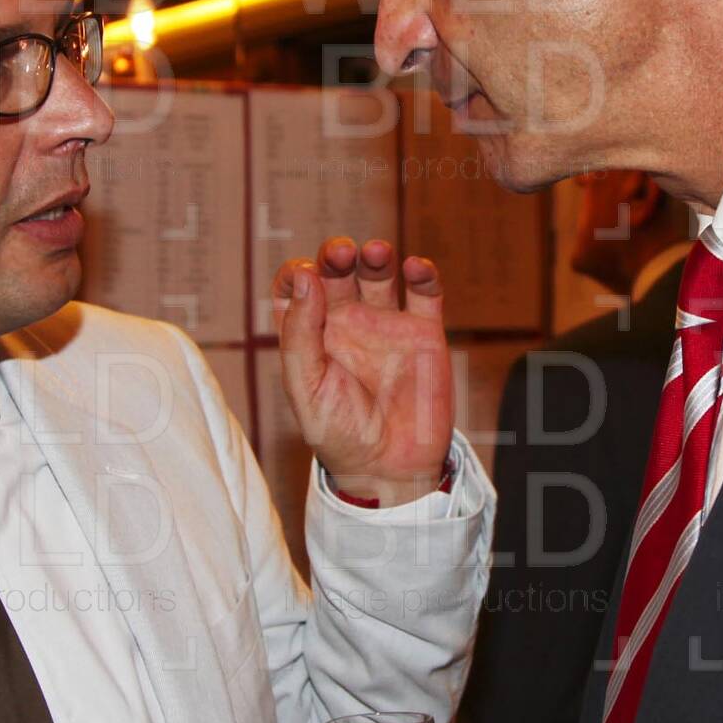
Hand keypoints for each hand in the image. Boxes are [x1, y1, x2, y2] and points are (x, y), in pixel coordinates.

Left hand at [276, 237, 453, 507]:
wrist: (390, 469)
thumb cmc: (339, 436)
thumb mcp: (305, 387)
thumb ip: (300, 333)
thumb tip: (306, 276)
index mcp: (311, 336)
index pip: (297, 287)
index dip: (298, 272)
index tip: (307, 277)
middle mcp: (347, 324)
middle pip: (338, 271)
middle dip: (337, 253)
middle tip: (342, 254)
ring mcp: (387, 326)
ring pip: (379, 273)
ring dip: (376, 255)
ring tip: (376, 253)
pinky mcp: (425, 334)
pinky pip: (425, 293)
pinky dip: (422, 273)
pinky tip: (415, 268)